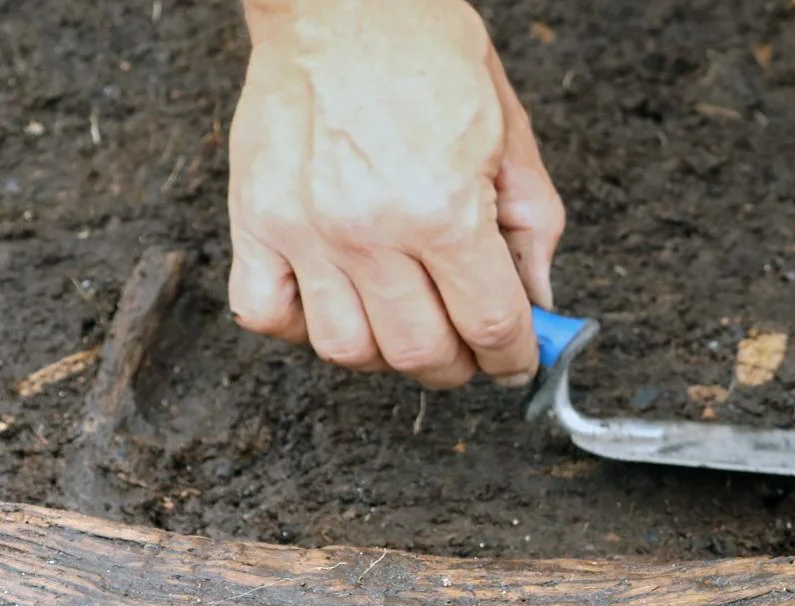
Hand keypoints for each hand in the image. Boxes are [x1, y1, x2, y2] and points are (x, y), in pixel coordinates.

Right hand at [227, 0, 563, 388]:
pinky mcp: (255, 218)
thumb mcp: (511, 137)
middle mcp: (370, 231)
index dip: (514, 358)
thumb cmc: (428, 52)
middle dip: (458, 364)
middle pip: (420, 353)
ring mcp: (305, 230)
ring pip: (345, 351)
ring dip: (385, 355)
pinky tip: (335, 301)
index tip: (517, 360)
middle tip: (468, 346)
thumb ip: (532, 228)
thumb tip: (538, 300)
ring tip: (406, 323)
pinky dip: (300, 326)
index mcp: (444, 210)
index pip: (490, 328)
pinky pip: (263, 313)